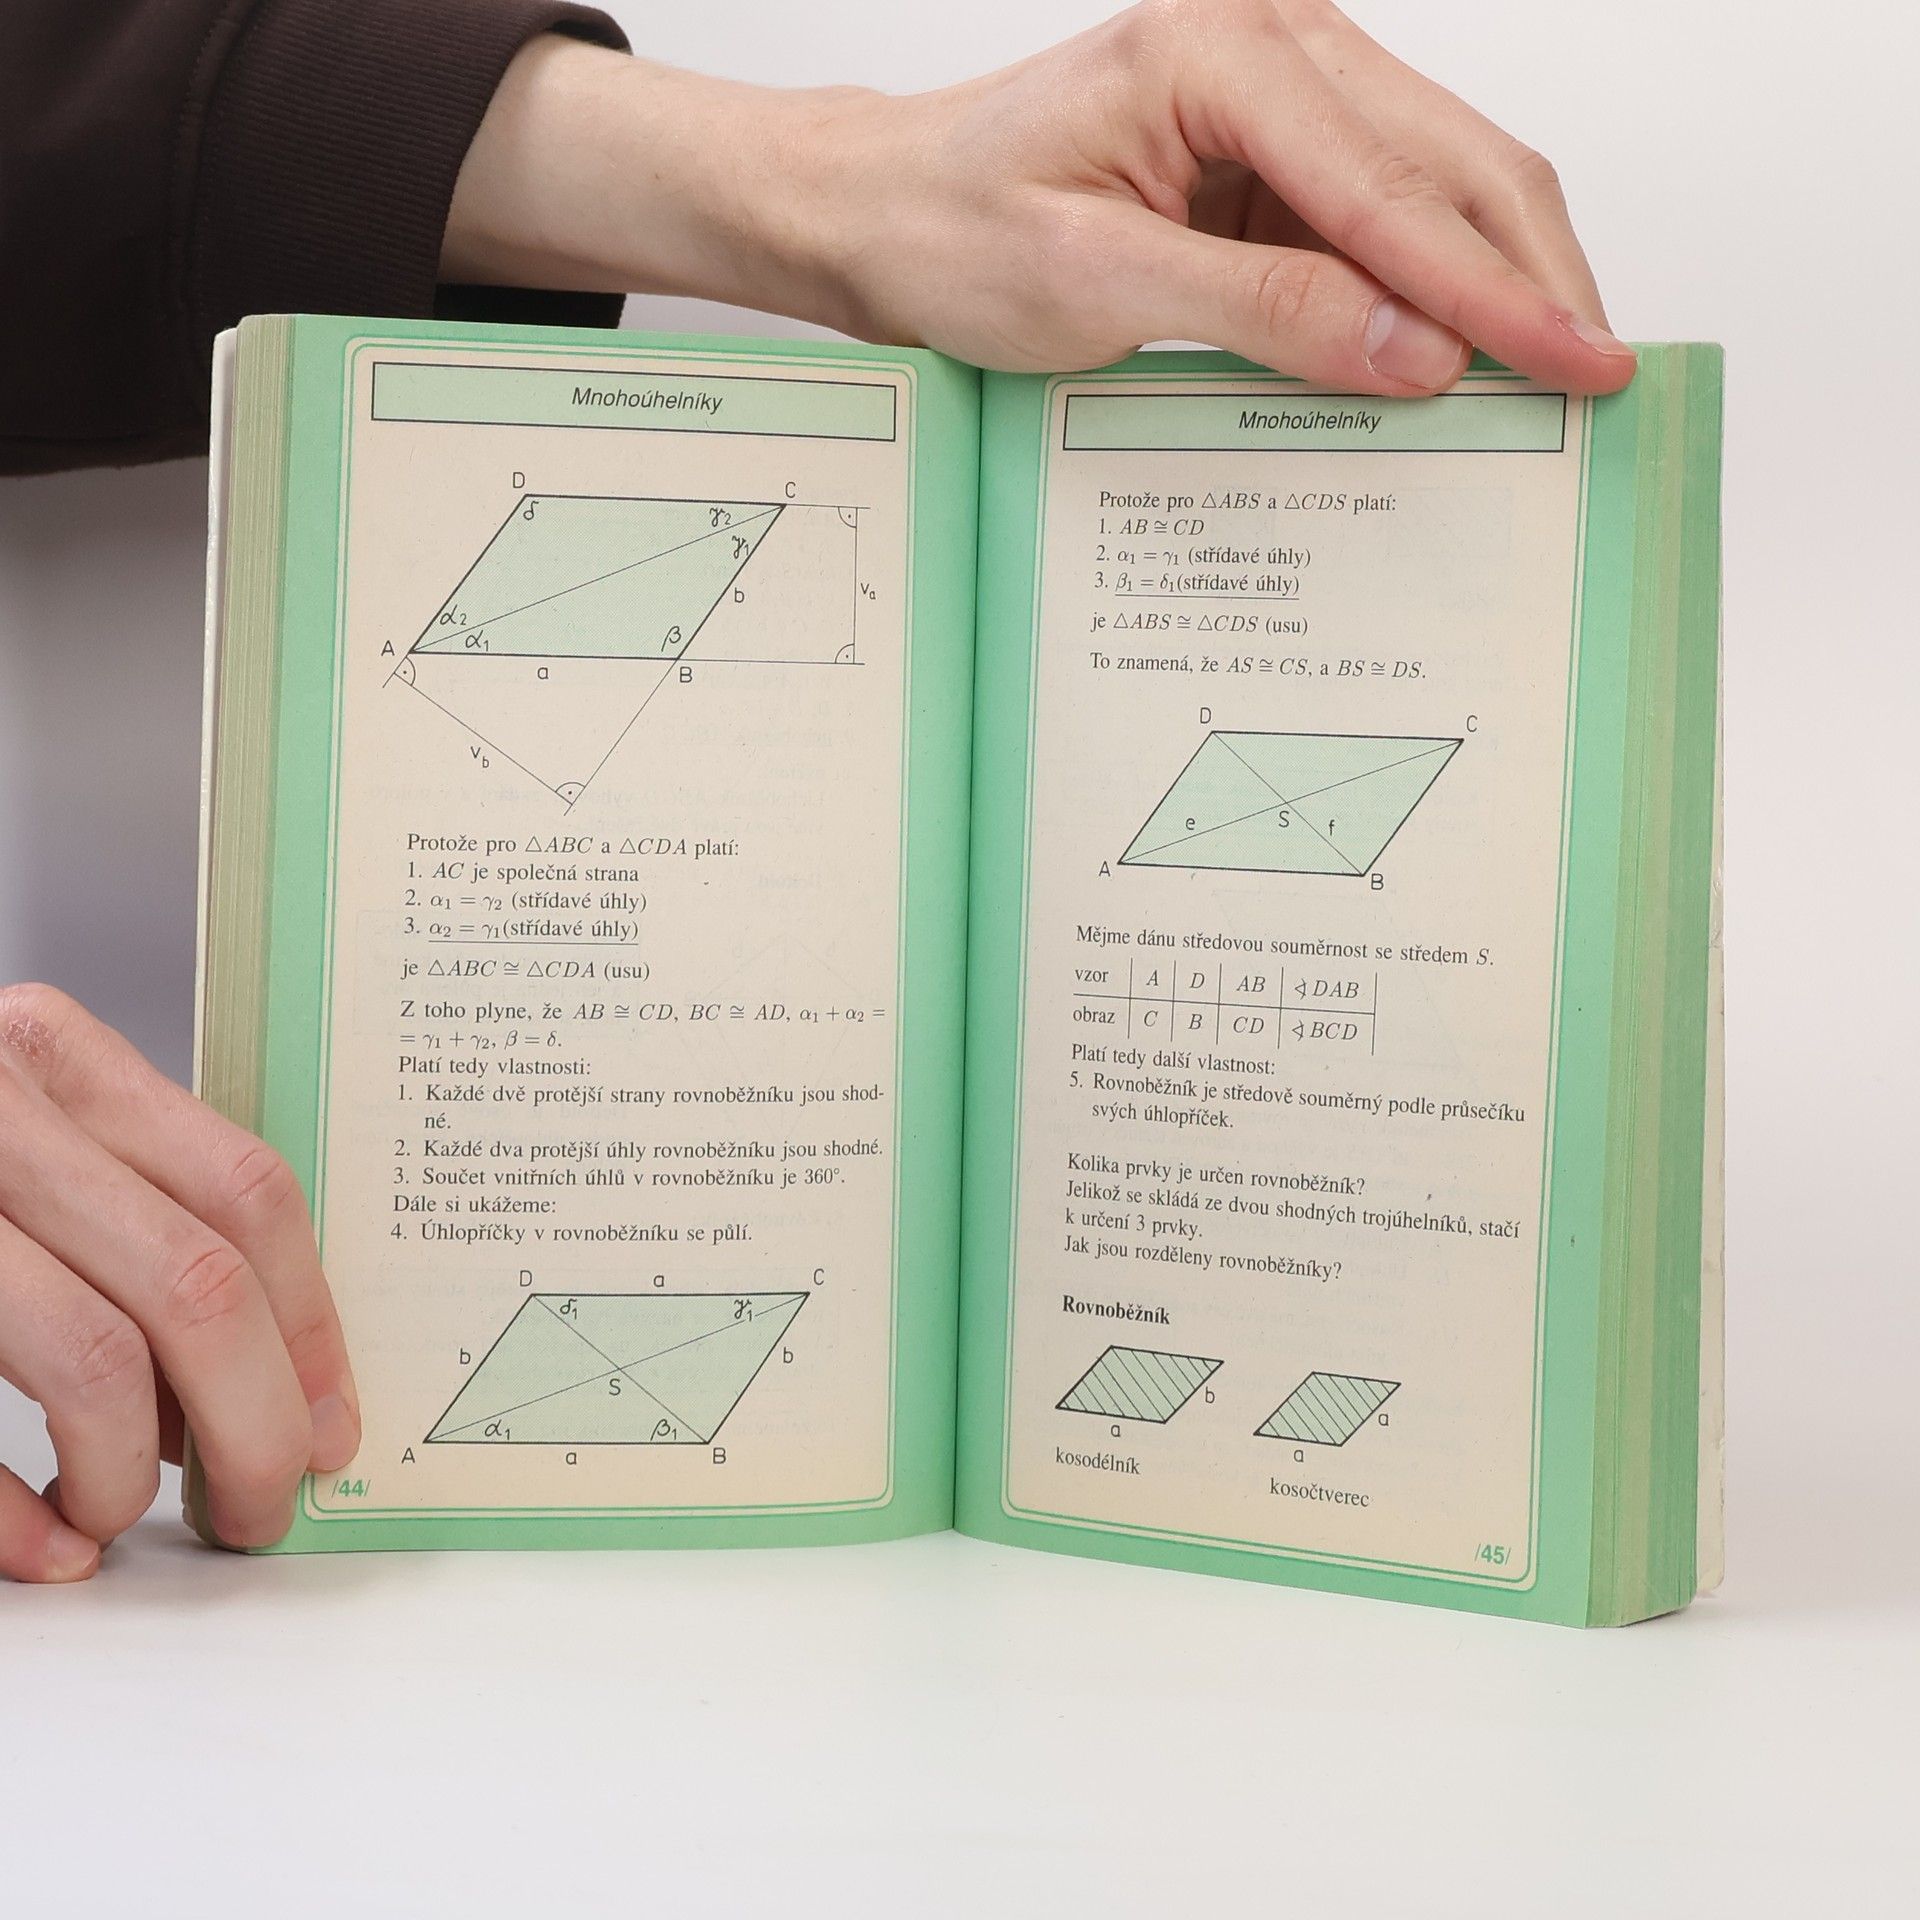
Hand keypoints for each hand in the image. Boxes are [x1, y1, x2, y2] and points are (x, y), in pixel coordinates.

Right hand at [0, 985, 357, 1579]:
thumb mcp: (28, 1134)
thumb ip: (137, 1210)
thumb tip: (276, 1381)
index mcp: (51, 1058)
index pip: (248, 1195)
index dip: (310, 1329)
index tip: (331, 1425)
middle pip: (198, 1284)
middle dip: (257, 1423)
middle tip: (264, 1505)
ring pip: (93, 1354)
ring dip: (131, 1472)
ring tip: (123, 1511)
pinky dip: (11, 1514)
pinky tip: (48, 1545)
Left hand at [446, 0, 1633, 395]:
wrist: (880, 213)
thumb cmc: (951, 230)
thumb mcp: (1095, 287)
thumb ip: (1264, 313)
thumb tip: (1415, 353)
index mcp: (1221, 48)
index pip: (1392, 188)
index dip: (1492, 290)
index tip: (1572, 362)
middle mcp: (1266, 41)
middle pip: (1452, 157)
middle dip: (1530, 273)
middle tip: (1597, 376)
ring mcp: (1276, 89)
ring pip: (1434, 180)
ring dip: (1496, 275)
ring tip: (1554, 368)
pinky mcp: (1269, 147)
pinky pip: (1379, 213)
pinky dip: (1427, 282)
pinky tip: (1460, 349)